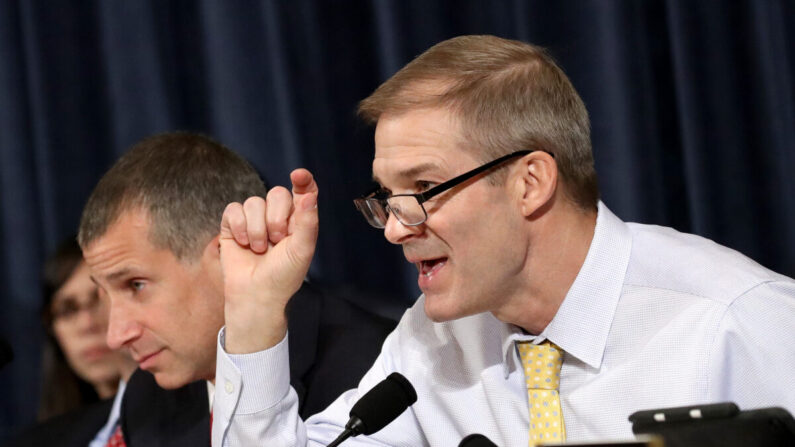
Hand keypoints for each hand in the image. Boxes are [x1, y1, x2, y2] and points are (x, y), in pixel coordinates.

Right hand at [219, 169, 318, 352]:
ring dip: (257, 229)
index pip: (303, 191)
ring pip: (254, 202)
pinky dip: (239, 227)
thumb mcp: (302, 250)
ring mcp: (254, 219)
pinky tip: (243, 243)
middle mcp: (277, 216)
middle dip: (276, 217)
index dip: (303, 180)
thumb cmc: (283, 276)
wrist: (256, 294)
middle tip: (277, 240)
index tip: (299, 176)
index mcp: (298, 219)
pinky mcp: (233, 225)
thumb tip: (310, 195)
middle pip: (277, 193)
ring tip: (260, 249)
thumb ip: (307, 222)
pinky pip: (234, 209)